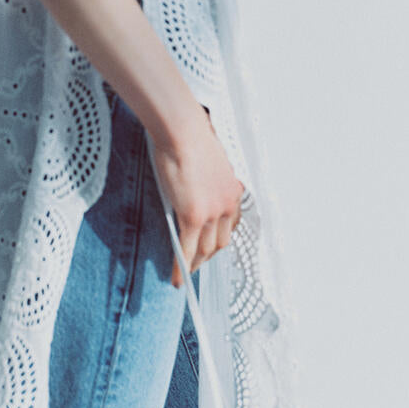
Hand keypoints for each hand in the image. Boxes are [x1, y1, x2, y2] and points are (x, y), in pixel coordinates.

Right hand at [149, 103, 244, 286]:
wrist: (182, 130)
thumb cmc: (188, 137)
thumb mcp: (205, 162)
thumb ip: (204, 181)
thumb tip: (193, 191)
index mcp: (233, 189)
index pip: (230, 224)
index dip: (219, 239)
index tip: (210, 247)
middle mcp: (228, 203)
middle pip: (221, 241)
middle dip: (208, 256)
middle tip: (196, 264)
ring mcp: (212, 212)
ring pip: (206, 250)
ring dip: (196, 265)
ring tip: (184, 273)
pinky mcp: (194, 216)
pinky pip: (188, 248)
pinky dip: (182, 266)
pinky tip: (176, 278)